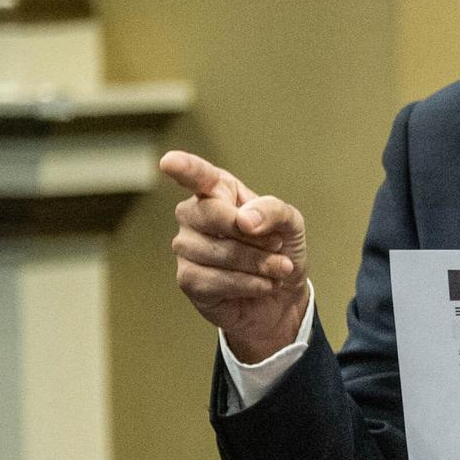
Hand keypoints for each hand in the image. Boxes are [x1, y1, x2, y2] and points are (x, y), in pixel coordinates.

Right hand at [161, 149, 308, 363]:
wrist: (284, 298)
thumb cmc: (280, 252)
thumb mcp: (290, 224)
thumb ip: (273, 210)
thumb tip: (244, 219)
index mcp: (217, 191)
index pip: (198, 175)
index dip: (184, 168)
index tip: (169, 162)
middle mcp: (193, 215)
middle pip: (212, 214)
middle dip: (253, 235)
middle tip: (277, 245)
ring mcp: (186, 247)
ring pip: (218, 251)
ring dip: (258, 263)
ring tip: (277, 269)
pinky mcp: (187, 280)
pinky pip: (215, 280)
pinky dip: (249, 284)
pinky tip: (263, 285)